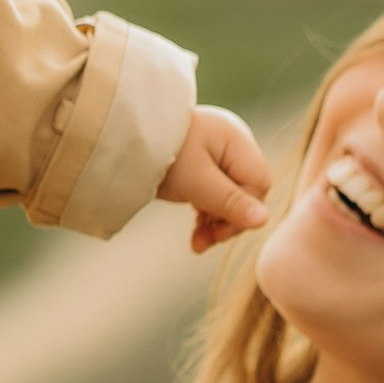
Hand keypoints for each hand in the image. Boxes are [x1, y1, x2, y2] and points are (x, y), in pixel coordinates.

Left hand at [156, 105, 270, 252]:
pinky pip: (214, 195)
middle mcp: (232, 144)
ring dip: (216, 222)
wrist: (119, 139)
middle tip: (204, 240)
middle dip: (227, 220)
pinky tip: (196, 235)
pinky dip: (206, 215)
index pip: (258, 183)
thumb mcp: (195, 181)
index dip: (244, 211)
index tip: (217, 231)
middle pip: (246, 192)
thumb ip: (229, 201)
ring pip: (231, 197)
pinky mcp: (202, 167)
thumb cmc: (158, 153)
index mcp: (236, 140)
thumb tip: (264, 221)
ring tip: (197, 243)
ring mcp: (217, 155)